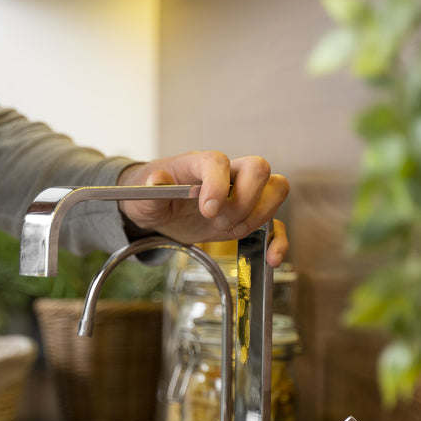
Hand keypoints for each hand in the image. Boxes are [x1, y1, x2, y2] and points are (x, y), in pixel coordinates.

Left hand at [117, 151, 288, 266]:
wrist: (157, 210)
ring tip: (230, 232)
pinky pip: (275, 224)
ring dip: (259, 217)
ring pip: (275, 189)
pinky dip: (278, 241)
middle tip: (217, 221)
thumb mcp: (143, 196)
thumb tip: (157, 179)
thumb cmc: (151, 196)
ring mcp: (241, 194)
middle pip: (259, 169)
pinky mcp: (246, 217)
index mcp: (199, 164)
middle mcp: (227, 174)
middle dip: (243, 201)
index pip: (219, 162)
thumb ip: (152, 189)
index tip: (207, 210)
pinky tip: (271, 258)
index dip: (218, 184)